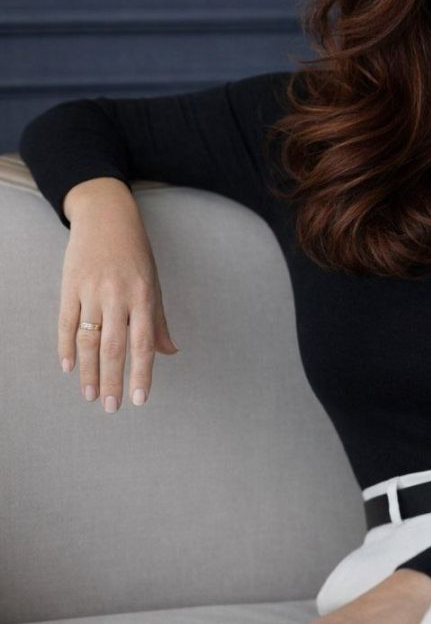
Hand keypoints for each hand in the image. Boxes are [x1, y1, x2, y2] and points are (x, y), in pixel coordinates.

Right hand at [59, 177, 178, 411]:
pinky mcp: (70, 286)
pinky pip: (66, 323)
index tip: (139, 400)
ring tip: (89, 395)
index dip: (141, 374)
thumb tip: (170, 351)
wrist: (106, 216)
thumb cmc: (135, 252)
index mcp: (143, 295)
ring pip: (88, 339)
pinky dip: (66, 347)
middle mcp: (118, 295)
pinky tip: (69, 367)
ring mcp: (92, 291)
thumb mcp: (153, 281)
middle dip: (112, 381)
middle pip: (113, 347)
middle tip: (110, 407)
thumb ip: (158, 319)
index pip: (143, 343)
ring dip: (88, 371)